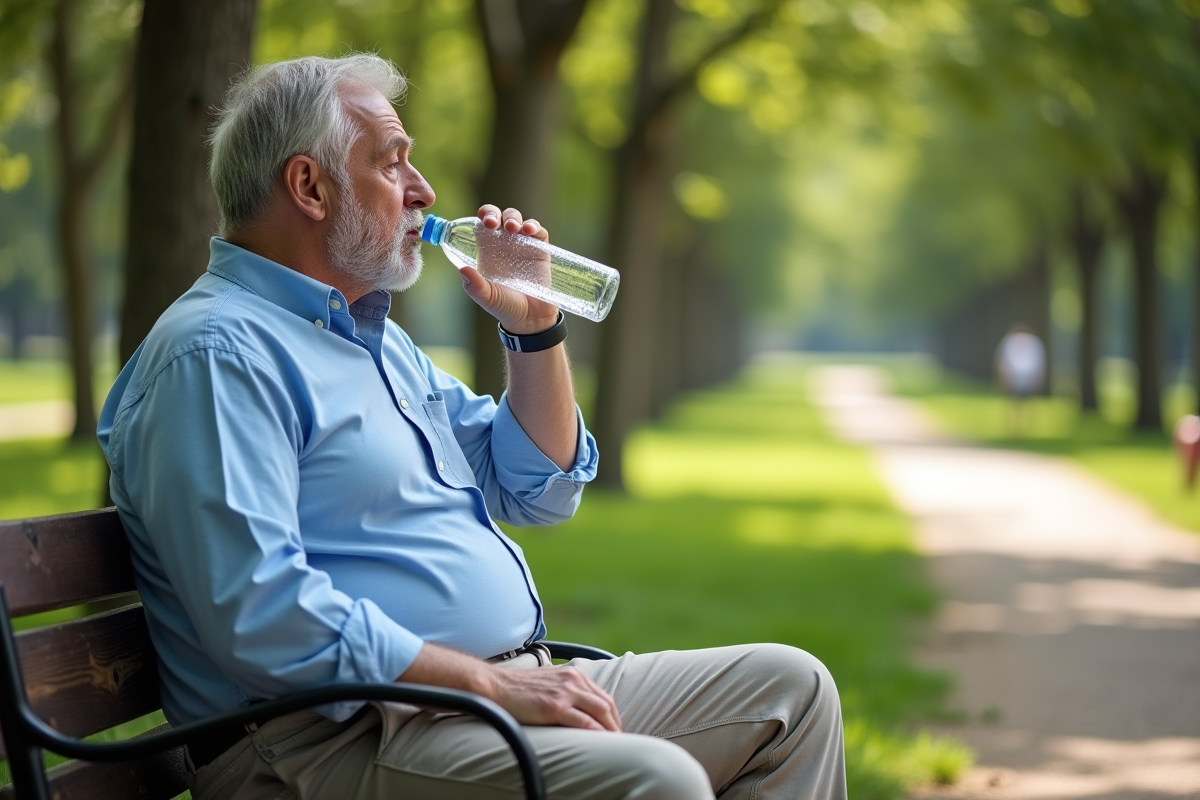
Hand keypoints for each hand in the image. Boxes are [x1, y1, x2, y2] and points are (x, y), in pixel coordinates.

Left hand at [460, 205, 559, 334]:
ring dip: (513, 218)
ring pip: (516, 219)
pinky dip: (534, 226)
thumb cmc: (504, 307)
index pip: (481, 225)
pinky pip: (538, 231)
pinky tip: (529, 230)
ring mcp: (522, 245)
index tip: (481, 222)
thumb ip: (474, 285)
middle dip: (494, 213)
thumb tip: (462, 269)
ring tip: (512, 228)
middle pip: (498, 216)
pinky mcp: (540, 249)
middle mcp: (504, 244)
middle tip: (493, 223)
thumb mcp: (486, 297)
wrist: (530, 319)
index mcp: (488, 251)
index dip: (480, 218)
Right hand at [486, 663, 622, 731]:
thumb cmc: (519, 687)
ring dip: (610, 729)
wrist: (497, 686)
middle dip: (615, 724)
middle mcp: (573, 680)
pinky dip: (596, 733)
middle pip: (606, 704)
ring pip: (599, 712)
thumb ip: (566, 688)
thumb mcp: (549, 680)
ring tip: (612, 743)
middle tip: (618, 740)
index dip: (612, 715)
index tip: (614, 728)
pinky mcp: (555, 707)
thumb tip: (579, 707)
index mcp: (573, 673)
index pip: (602, 695)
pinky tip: (600, 742)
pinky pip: (584, 722)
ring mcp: (565, 692)